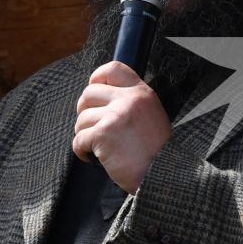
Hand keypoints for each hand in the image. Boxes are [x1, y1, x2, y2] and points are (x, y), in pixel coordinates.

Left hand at [73, 61, 171, 192]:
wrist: (162, 174)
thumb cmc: (156, 152)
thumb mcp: (152, 116)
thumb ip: (132, 104)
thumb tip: (102, 100)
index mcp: (142, 94)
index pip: (113, 69)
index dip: (97, 78)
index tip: (94, 94)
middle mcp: (129, 100)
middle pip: (89, 94)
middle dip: (84, 111)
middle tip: (91, 126)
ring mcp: (115, 116)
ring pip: (82, 119)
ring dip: (84, 134)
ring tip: (96, 147)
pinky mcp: (103, 135)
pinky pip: (79, 139)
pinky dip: (81, 151)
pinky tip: (91, 157)